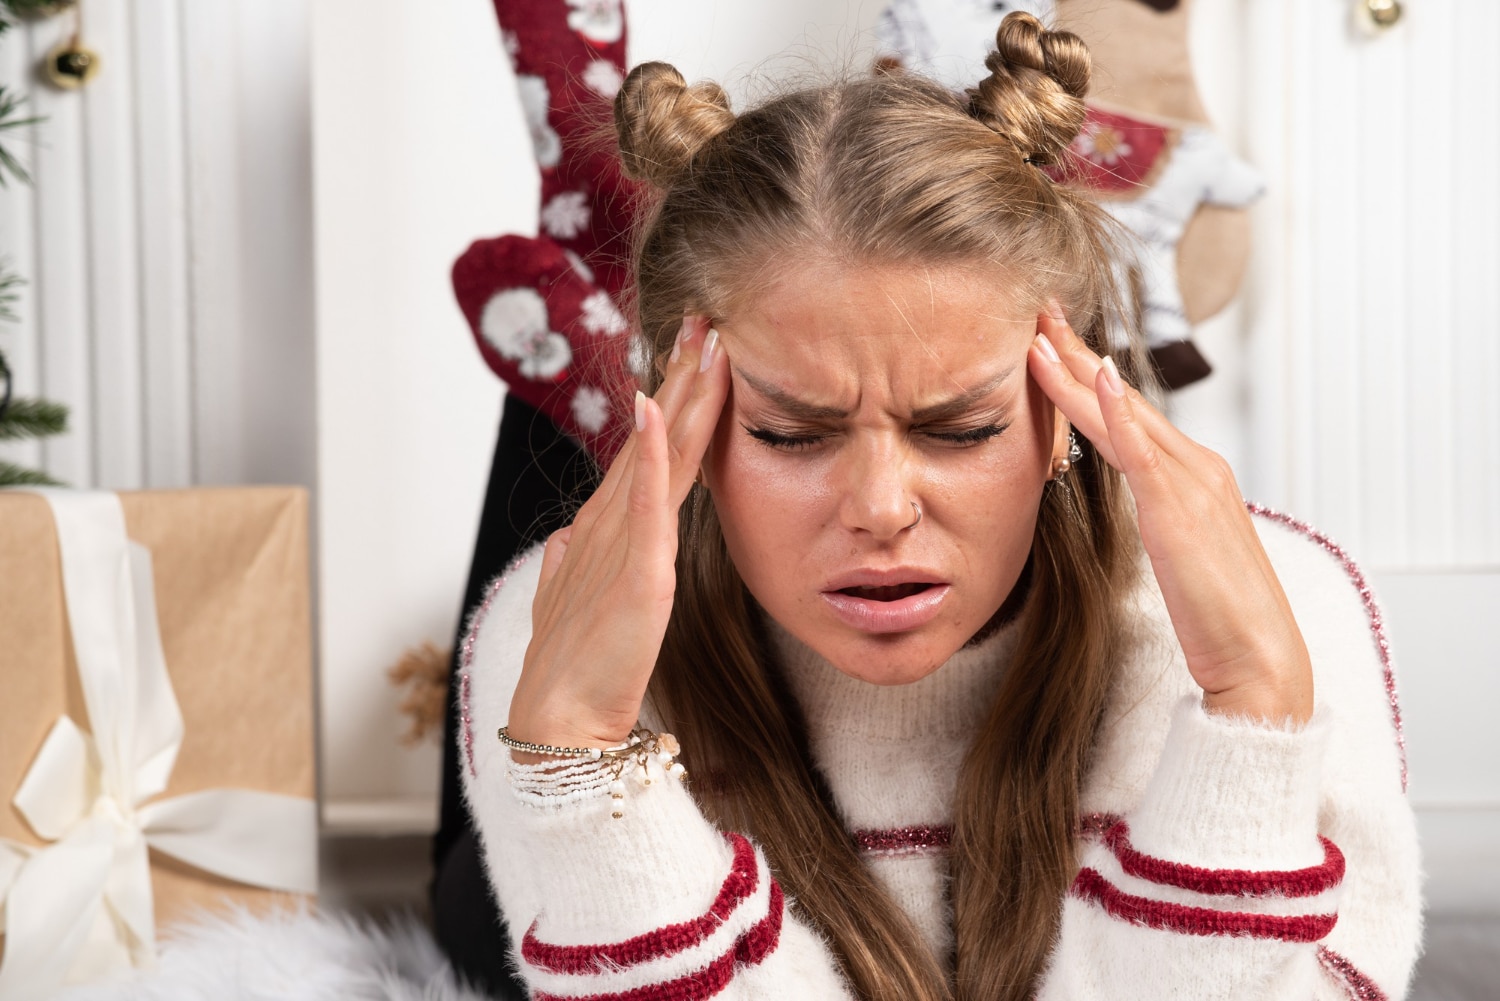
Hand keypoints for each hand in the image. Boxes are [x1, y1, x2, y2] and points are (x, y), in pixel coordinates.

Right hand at [507, 317, 729, 749]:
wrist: (561, 718)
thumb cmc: (573, 667)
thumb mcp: (575, 601)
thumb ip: (572, 566)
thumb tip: (565, 540)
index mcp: (608, 528)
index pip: (648, 451)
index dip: (671, 400)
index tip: (693, 354)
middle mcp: (613, 522)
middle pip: (657, 436)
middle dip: (681, 376)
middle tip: (703, 319)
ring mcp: (623, 540)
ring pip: (658, 454)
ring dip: (679, 395)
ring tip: (698, 342)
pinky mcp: (636, 569)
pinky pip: (644, 500)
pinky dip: (648, 453)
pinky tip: (654, 410)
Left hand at [1028, 309, 1312, 723]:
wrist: (1260, 659)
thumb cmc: (1220, 618)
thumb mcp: (1180, 554)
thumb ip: (1159, 518)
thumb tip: (1132, 505)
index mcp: (1193, 477)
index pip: (1130, 415)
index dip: (1088, 377)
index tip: (1051, 345)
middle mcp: (1195, 468)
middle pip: (1123, 400)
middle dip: (1077, 355)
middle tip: (1038, 314)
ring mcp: (1190, 483)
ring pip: (1122, 414)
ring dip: (1078, 371)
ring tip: (1040, 335)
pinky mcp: (1179, 509)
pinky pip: (1140, 450)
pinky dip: (1114, 411)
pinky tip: (1093, 376)